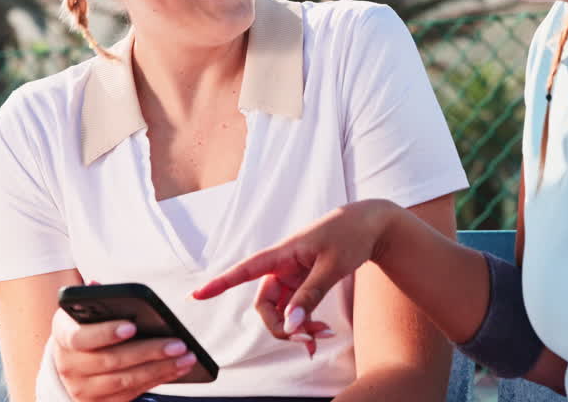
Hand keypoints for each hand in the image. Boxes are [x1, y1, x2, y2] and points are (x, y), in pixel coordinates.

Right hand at [49, 306, 197, 401]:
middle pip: (111, 361)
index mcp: (63, 336)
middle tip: (178, 343)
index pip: (80, 338)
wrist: (71, 361)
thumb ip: (93, 299)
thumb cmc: (85, 328)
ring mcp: (83, 389)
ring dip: (160, 368)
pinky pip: (132, 393)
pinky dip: (158, 380)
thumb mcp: (83, 311)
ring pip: (125, 381)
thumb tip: (96, 285)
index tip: (131, 326)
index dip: (105, 333)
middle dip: (148, 352)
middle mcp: (69, 366)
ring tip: (186, 356)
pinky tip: (177, 368)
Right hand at [192, 199, 395, 342]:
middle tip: (308, 341)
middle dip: (281, 328)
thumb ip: (310, 296)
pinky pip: (294, 309)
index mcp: (282, 254)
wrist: (371, 225)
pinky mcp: (303, 282)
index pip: (244, 270)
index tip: (196, 295)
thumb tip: (290, 325)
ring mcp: (292, 275)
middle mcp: (282, 266)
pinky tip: (320, 331)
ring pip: (281, 311)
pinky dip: (305, 322)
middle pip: (265, 306)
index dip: (219, 284)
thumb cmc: (351, 235)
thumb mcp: (332, 266)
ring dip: (296, 328)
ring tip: (322, 336)